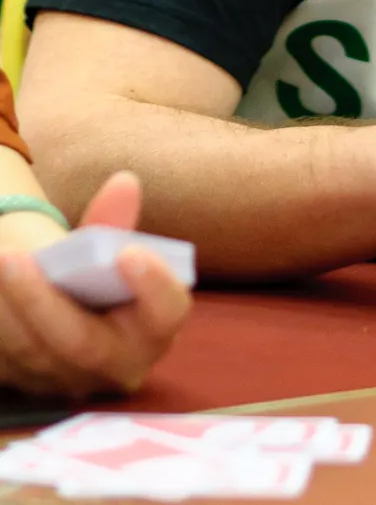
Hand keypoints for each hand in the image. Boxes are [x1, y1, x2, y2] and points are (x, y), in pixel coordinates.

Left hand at [0, 172, 190, 395]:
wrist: (73, 304)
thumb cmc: (101, 269)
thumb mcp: (110, 243)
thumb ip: (114, 220)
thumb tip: (123, 183)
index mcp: (156, 326)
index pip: (167, 313)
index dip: (154, 286)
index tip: (128, 252)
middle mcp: (119, 364)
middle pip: (83, 343)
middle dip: (43, 301)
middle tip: (12, 256)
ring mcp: (72, 380)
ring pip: (34, 353)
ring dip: (10, 308)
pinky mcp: (31, 384)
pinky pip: (8, 361)